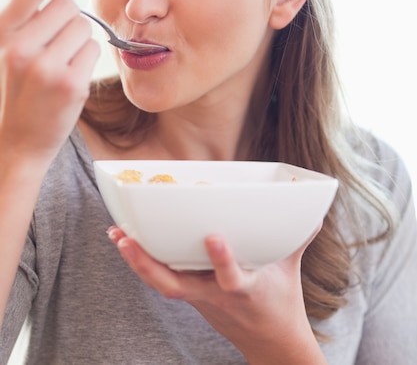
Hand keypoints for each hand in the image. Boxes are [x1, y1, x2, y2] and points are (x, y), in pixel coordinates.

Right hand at [0, 0, 99, 166]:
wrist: (15, 142)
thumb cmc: (12, 87)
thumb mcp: (5, 42)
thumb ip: (19, 3)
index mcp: (1, 32)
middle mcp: (21, 48)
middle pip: (69, 4)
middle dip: (68, 18)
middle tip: (57, 40)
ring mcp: (47, 67)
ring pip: (84, 28)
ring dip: (78, 41)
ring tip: (60, 62)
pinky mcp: (70, 85)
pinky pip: (93, 50)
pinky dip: (85, 61)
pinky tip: (69, 77)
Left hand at [107, 225, 325, 364]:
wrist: (272, 346)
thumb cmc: (281, 303)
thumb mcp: (290, 269)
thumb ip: (297, 237)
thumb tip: (314, 209)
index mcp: (243, 291)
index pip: (230, 280)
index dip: (221, 261)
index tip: (213, 237)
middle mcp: (215, 297)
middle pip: (175, 287)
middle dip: (148, 264)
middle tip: (126, 238)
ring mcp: (200, 300)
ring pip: (162, 286)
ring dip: (138, 262)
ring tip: (118, 235)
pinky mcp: (193, 298)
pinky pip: (164, 282)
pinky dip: (145, 264)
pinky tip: (129, 244)